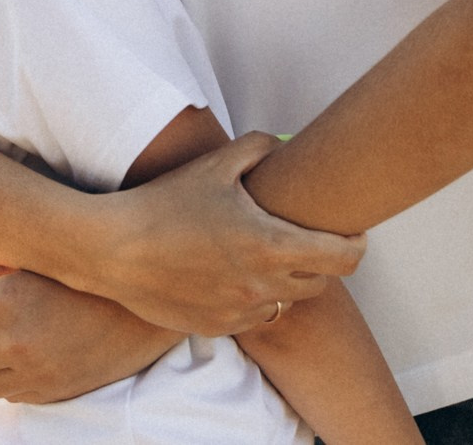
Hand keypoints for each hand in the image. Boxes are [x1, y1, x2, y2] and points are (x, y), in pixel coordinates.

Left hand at [0, 265, 180, 402]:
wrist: (139, 311)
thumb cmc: (86, 278)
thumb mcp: (36, 260)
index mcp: (4, 301)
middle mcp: (13, 341)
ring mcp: (32, 372)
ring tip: (1, 348)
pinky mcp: (49, 393)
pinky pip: (9, 395)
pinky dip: (11, 380)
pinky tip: (28, 359)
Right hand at [84, 131, 363, 336]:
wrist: (114, 250)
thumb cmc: (166, 203)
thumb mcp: (216, 165)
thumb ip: (260, 148)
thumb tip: (285, 144)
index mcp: (271, 246)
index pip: (345, 258)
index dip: (357, 245)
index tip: (353, 232)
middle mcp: (262, 286)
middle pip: (322, 282)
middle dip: (323, 260)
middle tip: (308, 237)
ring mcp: (240, 312)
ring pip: (290, 302)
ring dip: (290, 281)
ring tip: (270, 255)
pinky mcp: (218, 327)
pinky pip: (257, 317)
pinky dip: (258, 299)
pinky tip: (238, 275)